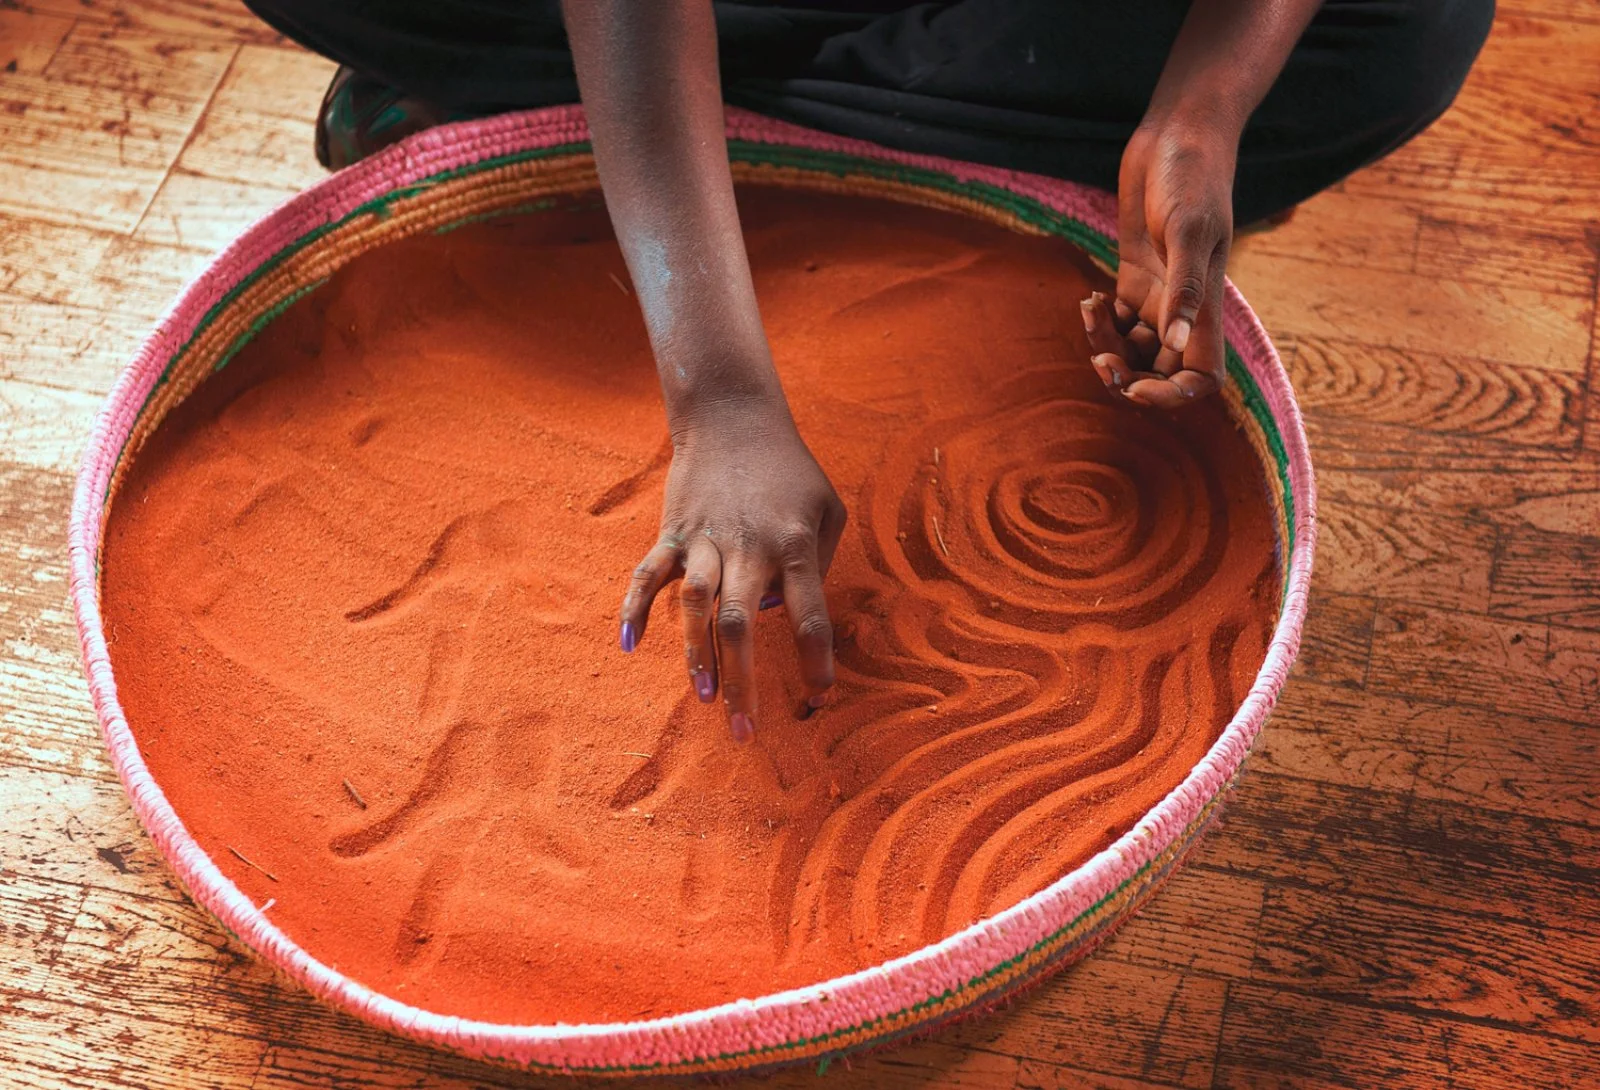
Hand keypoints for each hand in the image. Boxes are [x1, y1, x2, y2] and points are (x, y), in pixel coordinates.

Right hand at [618, 400, 846, 743]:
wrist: (734, 416)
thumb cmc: (791, 471)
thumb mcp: (828, 509)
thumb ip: (819, 566)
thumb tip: (788, 616)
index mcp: (796, 544)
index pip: (809, 613)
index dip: (815, 659)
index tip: (819, 697)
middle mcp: (749, 546)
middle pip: (742, 621)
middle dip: (744, 679)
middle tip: (744, 729)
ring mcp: (706, 538)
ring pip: (695, 604)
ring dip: (695, 652)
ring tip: (702, 695)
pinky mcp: (673, 531)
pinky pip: (648, 573)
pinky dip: (634, 605)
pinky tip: (627, 642)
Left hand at [1081, 118, 1235, 407]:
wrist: (1178, 133)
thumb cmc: (1192, 175)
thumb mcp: (1188, 229)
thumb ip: (1184, 289)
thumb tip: (1174, 343)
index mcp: (1205, 307)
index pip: (1200, 376)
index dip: (1172, 396)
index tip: (1136, 388)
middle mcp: (1182, 307)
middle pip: (1159, 370)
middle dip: (1128, 375)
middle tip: (1099, 359)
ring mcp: (1157, 291)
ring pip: (1132, 346)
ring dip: (1107, 344)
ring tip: (1090, 313)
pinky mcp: (1134, 271)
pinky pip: (1116, 317)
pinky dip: (1099, 319)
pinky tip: (1088, 299)